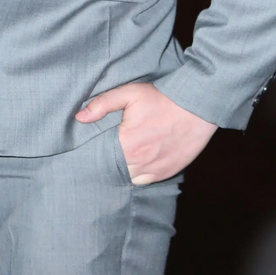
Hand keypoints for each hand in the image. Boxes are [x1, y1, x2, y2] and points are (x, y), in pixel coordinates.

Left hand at [75, 81, 217, 184]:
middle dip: (108, 162)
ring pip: (129, 178)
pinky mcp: (167, 173)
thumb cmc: (161, 98)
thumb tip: (80, 117)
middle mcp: (140, 163)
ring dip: (124, 169)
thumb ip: (103, 104)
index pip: (100, 158)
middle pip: (114, 170)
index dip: (95, 153)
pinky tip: (137, 161)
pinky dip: (139, 174)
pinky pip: (145, 181)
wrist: (196, 107)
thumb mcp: (130, 93)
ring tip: (121, 156)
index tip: (92, 147)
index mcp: (127, 145)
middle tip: (107, 150)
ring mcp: (155, 171)